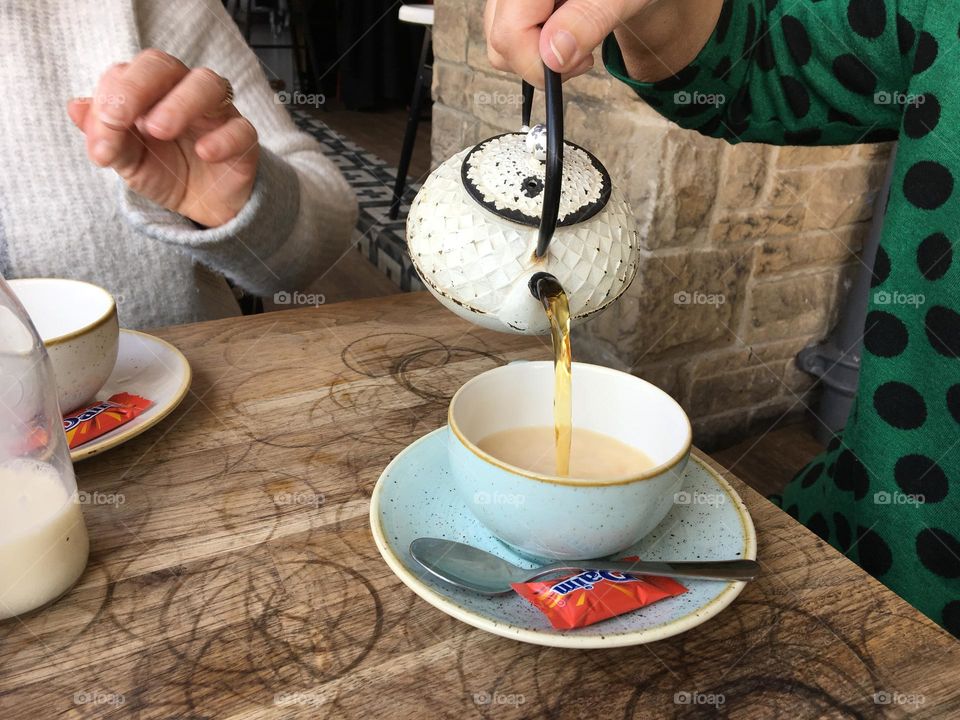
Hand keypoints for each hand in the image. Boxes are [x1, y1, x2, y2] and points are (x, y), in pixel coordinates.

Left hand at [68, 49, 259, 227]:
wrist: (203, 206)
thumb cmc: (165, 171)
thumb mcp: (127, 161)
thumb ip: (105, 137)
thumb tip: (75, 108)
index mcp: (150, 91)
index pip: (126, 74)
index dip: (110, 98)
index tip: (102, 135)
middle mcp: (183, 92)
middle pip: (164, 65)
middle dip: (137, 86)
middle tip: (120, 119)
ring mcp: (217, 113)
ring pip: (208, 85)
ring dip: (180, 103)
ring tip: (158, 130)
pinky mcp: (243, 140)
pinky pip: (240, 129)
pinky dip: (222, 138)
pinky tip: (203, 153)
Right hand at [484, 0, 652, 85]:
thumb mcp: (618, 0)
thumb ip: (587, 22)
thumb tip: (552, 56)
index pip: (510, 33)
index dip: (537, 62)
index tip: (579, 63)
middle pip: (501, 42)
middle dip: (541, 62)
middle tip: (584, 52)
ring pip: (500, 46)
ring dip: (539, 57)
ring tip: (577, 36)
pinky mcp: (509, 8)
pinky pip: (507, 41)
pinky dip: (535, 48)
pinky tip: (562, 31)